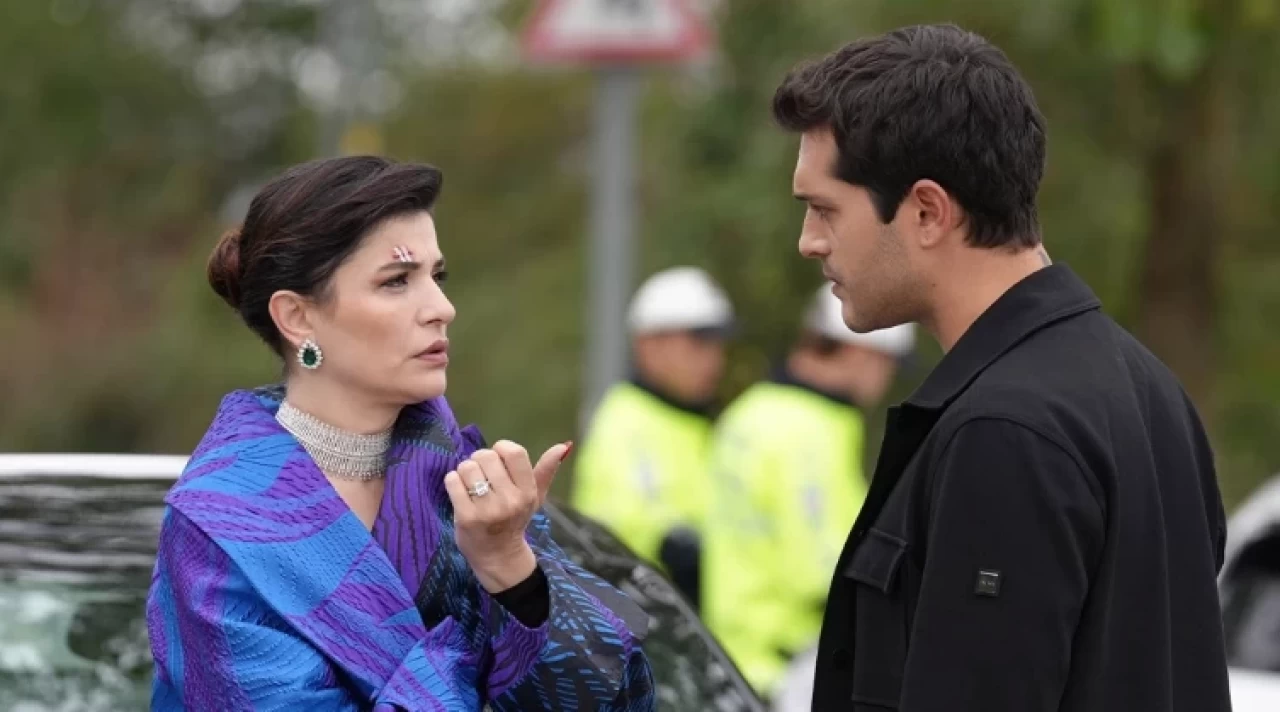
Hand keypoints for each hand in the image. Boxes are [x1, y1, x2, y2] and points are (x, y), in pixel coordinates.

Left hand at [444, 439, 570, 593]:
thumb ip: (547, 470)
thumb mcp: (535, 497)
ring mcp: (488, 510)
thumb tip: (564, 445)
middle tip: (481, 473)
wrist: (498, 556)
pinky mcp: (466, 518)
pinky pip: (453, 482)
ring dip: (464, 471)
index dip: (501, 448)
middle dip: (479, 459)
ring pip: (467, 467)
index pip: (515, 452)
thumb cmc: (516, 520)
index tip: (497, 459)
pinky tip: (460, 492)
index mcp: (527, 492)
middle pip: (487, 457)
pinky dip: (453, 482)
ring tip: (470, 484)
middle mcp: (510, 501)